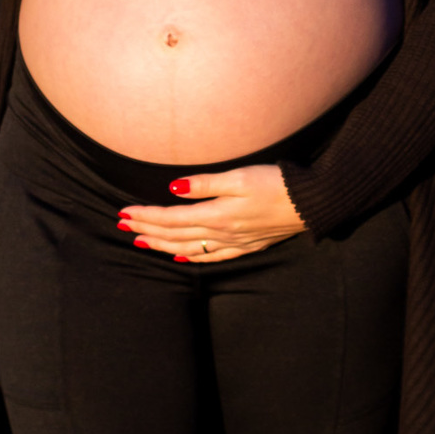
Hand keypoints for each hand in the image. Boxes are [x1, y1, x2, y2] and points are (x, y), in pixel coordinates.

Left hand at [117, 163, 306, 261]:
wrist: (312, 203)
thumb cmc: (278, 183)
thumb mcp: (241, 176)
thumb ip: (205, 183)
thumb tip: (173, 190)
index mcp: (217, 215)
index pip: (170, 218)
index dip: (145, 216)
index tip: (124, 213)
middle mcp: (222, 233)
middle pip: (174, 235)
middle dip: (145, 231)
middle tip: (121, 226)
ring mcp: (234, 242)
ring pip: (188, 248)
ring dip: (161, 245)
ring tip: (140, 242)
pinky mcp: (247, 245)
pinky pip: (211, 257)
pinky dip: (191, 257)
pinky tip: (180, 257)